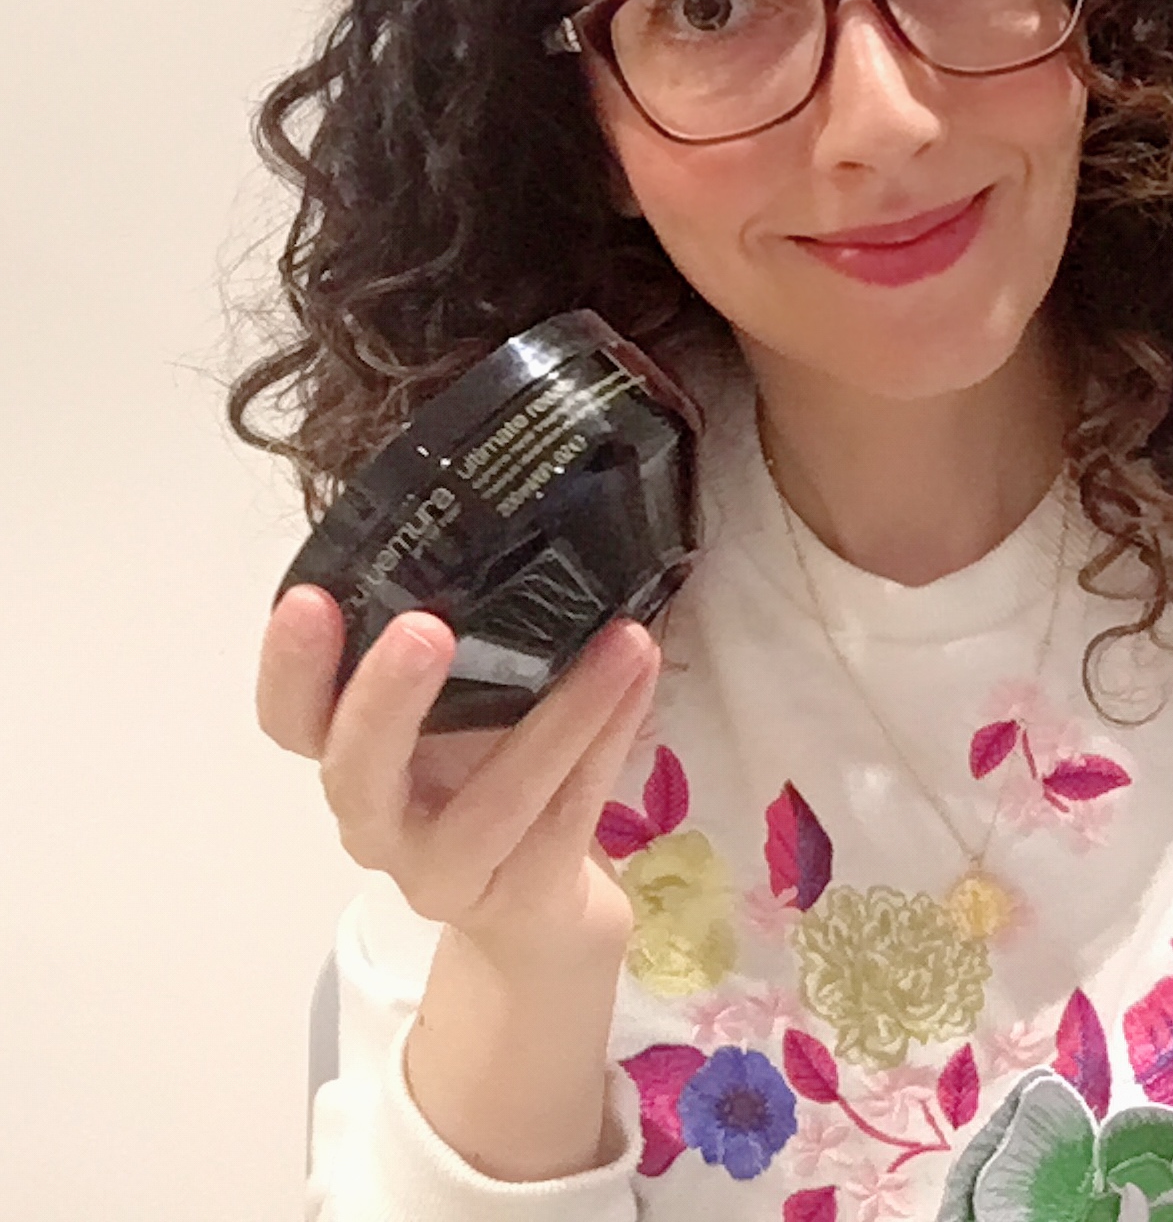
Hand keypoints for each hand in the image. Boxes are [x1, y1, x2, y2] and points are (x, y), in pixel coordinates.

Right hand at [258, 586, 657, 966]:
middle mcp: (380, 821)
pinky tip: (641, 673)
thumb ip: (464, 637)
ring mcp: (446, 871)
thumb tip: (512, 507)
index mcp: (353, 758)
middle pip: (357, 772)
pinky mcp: (521, 895)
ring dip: (562, 714)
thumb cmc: (486, 774)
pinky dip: (611, 736)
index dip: (288, 667)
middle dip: (385, 700)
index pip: (290, 720)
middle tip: (423, 628)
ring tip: (622, 638)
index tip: (308, 598)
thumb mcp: (461, 706)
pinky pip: (570, 814)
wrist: (534, 907)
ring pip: (494, 803)